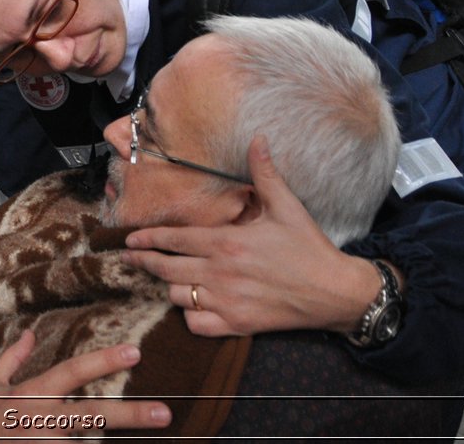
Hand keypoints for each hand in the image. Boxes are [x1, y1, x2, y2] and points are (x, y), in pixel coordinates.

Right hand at [0, 330, 171, 437]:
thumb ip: (11, 359)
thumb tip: (28, 333)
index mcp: (30, 393)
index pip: (71, 371)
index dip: (102, 360)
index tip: (134, 350)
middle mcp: (39, 419)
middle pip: (90, 415)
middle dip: (128, 414)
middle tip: (164, 413)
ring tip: (150, 437)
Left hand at [122, 136, 382, 335]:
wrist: (336, 292)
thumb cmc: (309, 248)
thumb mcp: (287, 206)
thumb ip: (265, 173)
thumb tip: (257, 139)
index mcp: (227, 242)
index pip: (174, 240)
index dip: (147, 239)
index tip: (129, 238)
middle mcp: (221, 272)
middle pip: (166, 269)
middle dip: (142, 262)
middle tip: (128, 258)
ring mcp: (227, 302)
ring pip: (178, 297)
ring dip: (168, 288)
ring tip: (162, 279)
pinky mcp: (238, 325)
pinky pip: (197, 325)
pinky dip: (189, 316)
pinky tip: (191, 305)